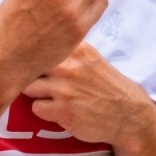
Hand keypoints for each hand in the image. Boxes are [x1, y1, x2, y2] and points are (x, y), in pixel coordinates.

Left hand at [23, 43, 154, 145]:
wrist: (128, 113)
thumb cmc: (105, 85)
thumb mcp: (90, 57)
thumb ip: (66, 49)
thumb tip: (34, 42)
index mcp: (76, 48)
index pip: (39, 43)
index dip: (30, 52)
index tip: (28, 57)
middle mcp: (68, 66)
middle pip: (28, 65)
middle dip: (28, 73)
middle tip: (37, 80)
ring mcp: (64, 89)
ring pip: (28, 86)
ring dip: (35, 93)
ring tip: (49, 96)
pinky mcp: (63, 110)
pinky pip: (36, 108)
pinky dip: (43, 110)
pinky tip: (57, 110)